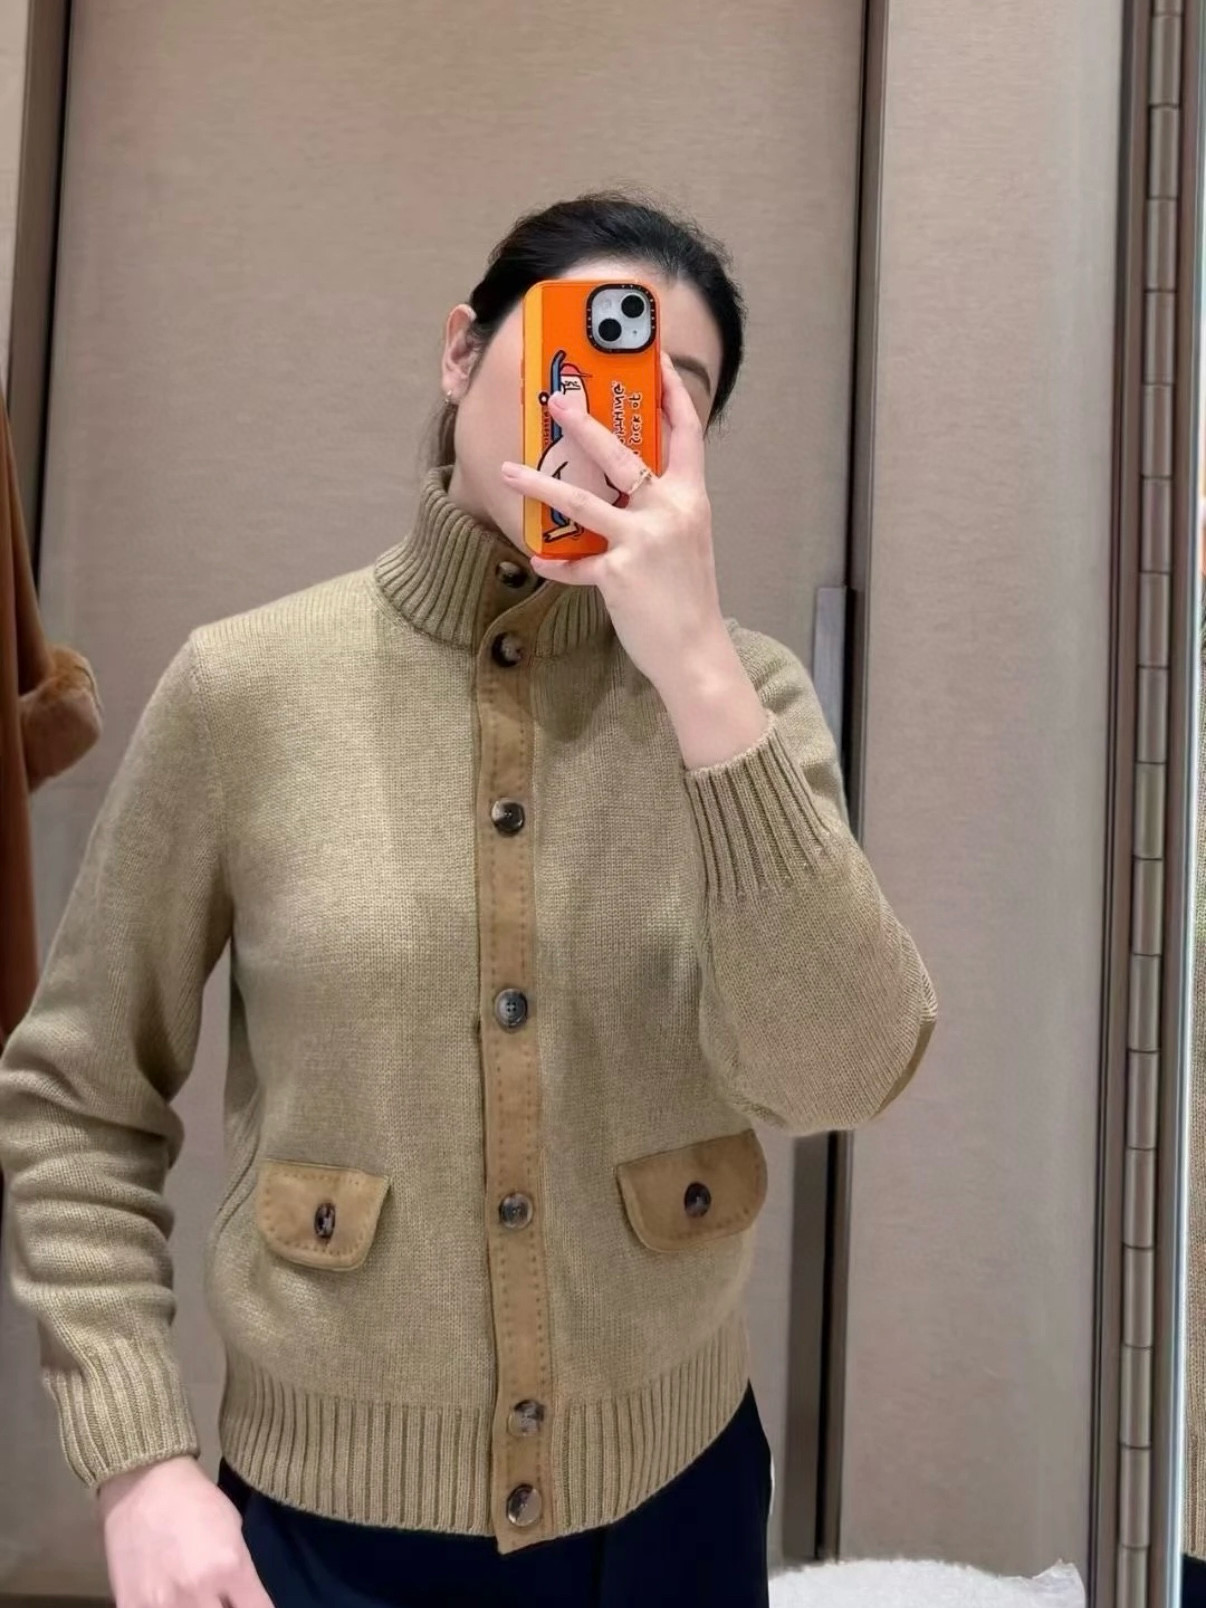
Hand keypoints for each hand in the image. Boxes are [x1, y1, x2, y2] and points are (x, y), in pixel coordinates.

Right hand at [98, 1456, 273, 1607]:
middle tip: (223, 1600)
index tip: (252, 1605)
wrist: (143, 1483)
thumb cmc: (195, 1500)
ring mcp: (160, 1605)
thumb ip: (241, 1574)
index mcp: (230, 1567)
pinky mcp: (130, 1607)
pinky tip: (168, 1601)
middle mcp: (197, 1592)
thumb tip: (245, 1603)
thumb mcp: (234, 1529)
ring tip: (195, 1599)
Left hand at [500, 352, 730, 695]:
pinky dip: (556, 562)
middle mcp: (670, 511)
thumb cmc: (688, 597)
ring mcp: (643, 541)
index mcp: (691, 498)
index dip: (673, 393)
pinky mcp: (618, 573)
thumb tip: (628, 483)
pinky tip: (538, 557)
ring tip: (509, 469)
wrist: (695, 651)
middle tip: (557, 399)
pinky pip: (576, 563)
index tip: (657, 360)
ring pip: (583, 501)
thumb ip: (661, 508)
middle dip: (586, 424)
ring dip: (541, 484)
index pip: (687, 433)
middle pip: (624, 454)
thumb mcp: (685, 541)